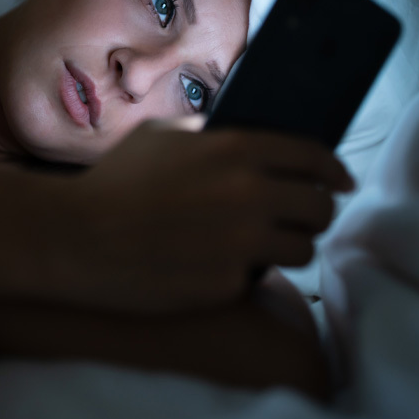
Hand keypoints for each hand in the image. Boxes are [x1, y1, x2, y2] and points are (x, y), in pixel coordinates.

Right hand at [47, 117, 354, 312]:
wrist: (76, 238)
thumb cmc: (114, 182)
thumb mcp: (162, 136)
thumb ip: (210, 133)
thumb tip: (244, 138)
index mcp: (238, 150)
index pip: (314, 157)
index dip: (334, 170)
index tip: (341, 181)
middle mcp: (250, 195)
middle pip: (320, 207)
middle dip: (317, 212)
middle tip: (303, 218)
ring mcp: (241, 243)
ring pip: (302, 248)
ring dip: (291, 246)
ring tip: (269, 246)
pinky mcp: (227, 284)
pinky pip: (259, 278)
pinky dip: (248, 273)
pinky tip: (224, 266)